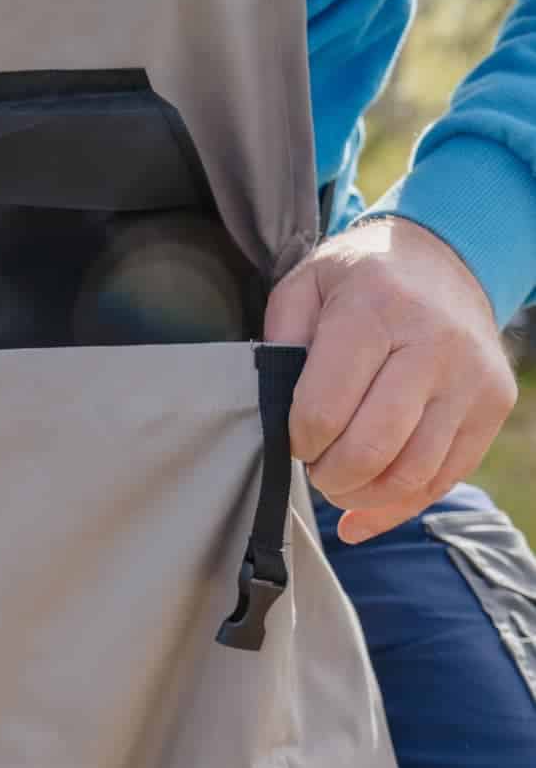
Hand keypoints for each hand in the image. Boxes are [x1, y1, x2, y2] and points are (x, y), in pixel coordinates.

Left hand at [264, 216, 516, 542]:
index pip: (324, 411)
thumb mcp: (307, 286)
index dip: (298, 441)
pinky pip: (441, 482)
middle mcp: (434, 342)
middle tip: (316, 464)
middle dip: (327, 476)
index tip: (296, 435)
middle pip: (369, 451)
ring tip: (340, 480)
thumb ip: (279, 343)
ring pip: (408, 477)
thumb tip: (275, 414)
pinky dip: (394, 508)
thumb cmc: (363, 282)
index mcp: (378, 308)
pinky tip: (361, 509)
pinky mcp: (493, 406)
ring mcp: (471, 378)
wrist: (447, 258)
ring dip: (360, 496)